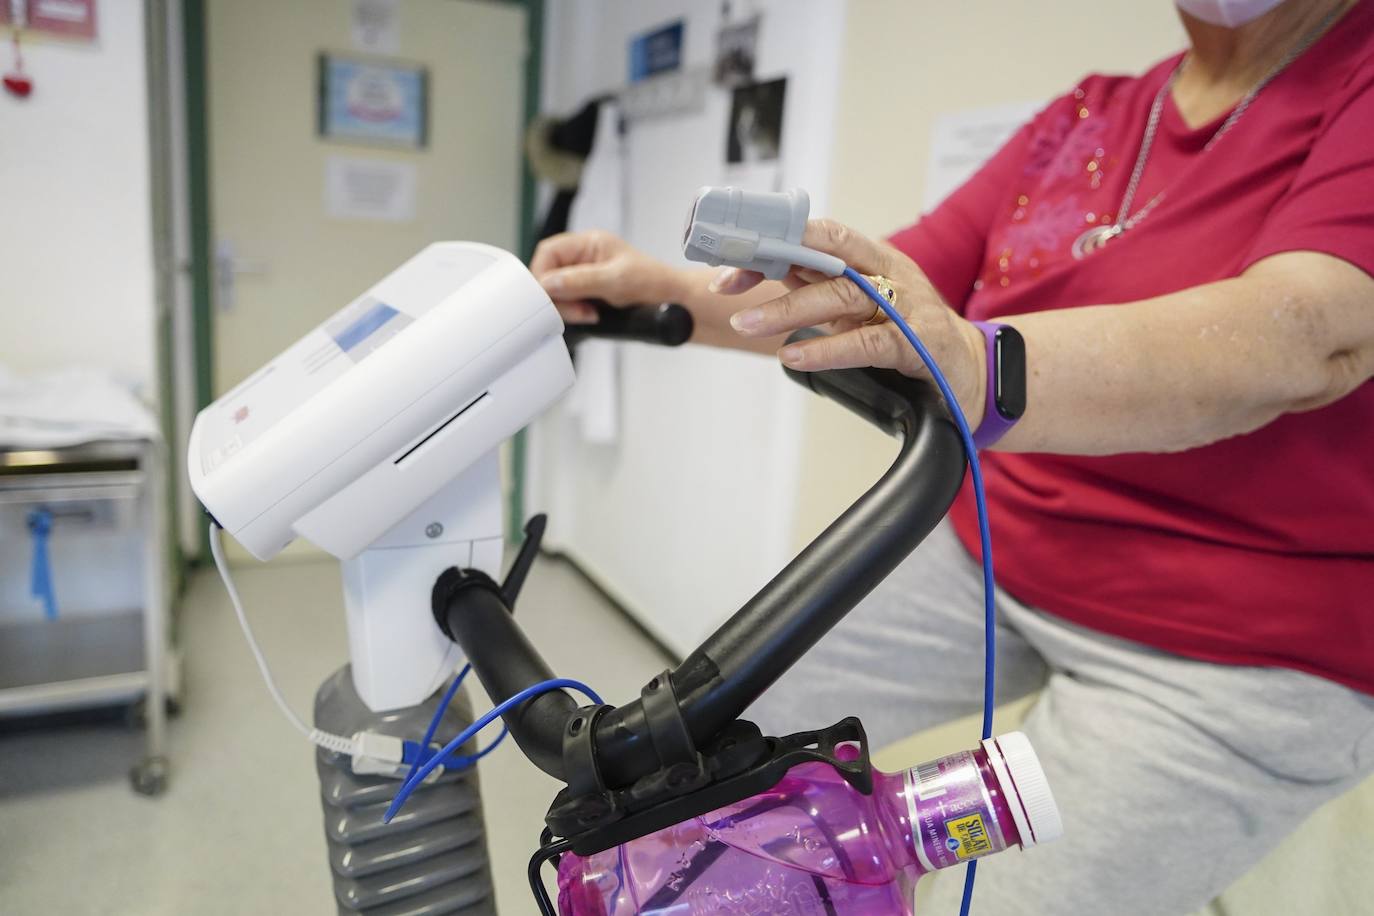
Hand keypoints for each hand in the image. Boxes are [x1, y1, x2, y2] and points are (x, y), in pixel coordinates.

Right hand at [530, 230, 685, 323]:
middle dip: (557, 295)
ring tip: (589, 315)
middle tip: (578, 310)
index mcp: (589, 243)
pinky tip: (590, 317)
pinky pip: (569, 304)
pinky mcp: (590, 296)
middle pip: (549, 274)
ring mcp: (587, 277)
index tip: (548, 295)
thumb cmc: (655, 283)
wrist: (677, 304)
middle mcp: (585, 258)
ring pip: (558, 292)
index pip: (549, 253)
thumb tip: (548, 284)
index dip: (542, 274)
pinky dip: (575, 314)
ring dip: (567, 307)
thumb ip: (579, 281)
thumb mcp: (615, 280)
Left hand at [715, 219, 986, 423]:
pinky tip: (793, 357)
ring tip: (747, 325)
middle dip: (771, 266)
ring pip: (840, 297)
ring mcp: (905, 305)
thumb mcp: (857, 305)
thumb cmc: (908, 334)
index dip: (771, 242)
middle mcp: (888, 272)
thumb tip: (758, 270)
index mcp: (871, 258)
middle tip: (726, 286)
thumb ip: (816, 287)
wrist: (970, 371)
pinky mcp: (917, 343)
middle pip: (824, 259)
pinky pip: (865, 343)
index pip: (817, 237)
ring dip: (788, 311)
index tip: (728, 259)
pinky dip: (826, 349)